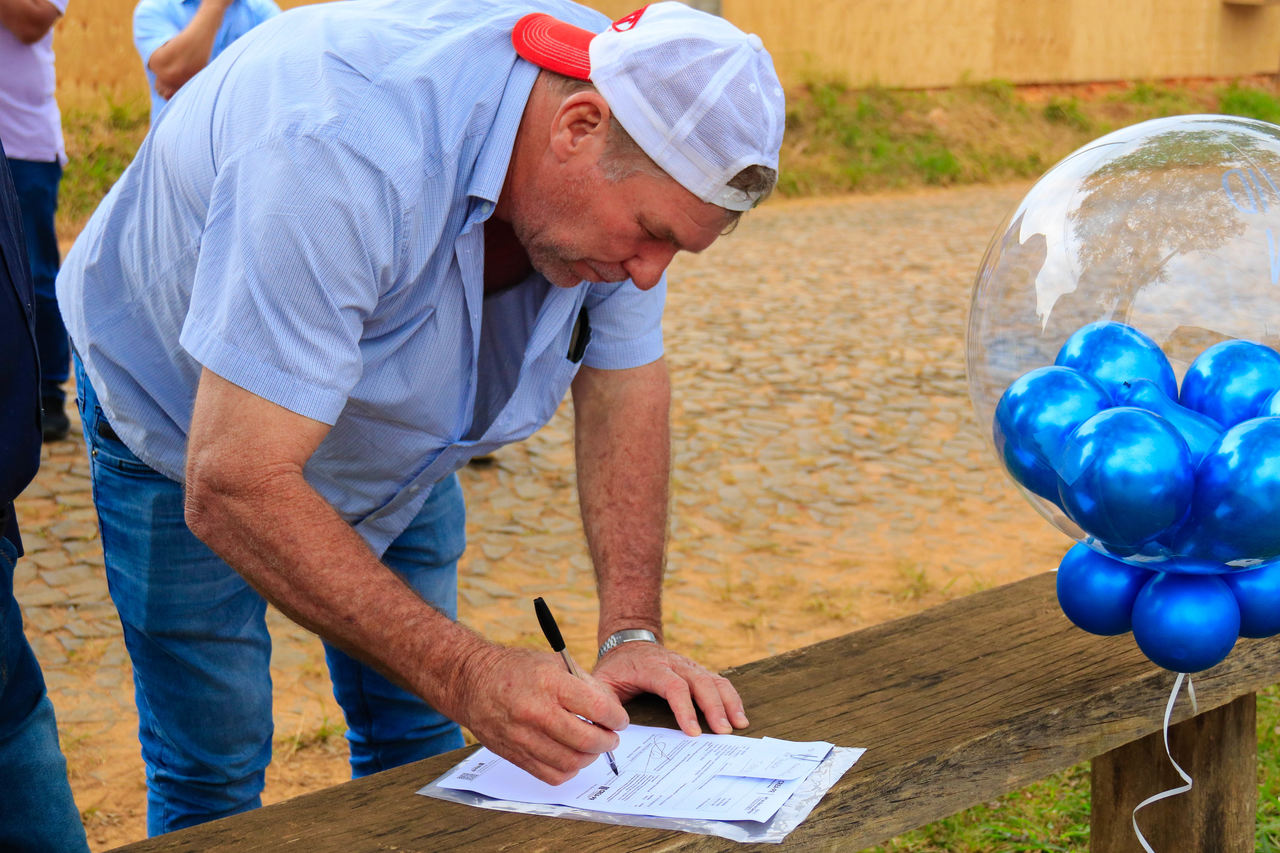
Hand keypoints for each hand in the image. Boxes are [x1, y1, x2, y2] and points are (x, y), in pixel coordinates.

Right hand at [452, 646, 629, 784]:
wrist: (473, 682)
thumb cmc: (517, 670)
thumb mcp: (554, 663)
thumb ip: (586, 685)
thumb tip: (612, 710)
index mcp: (549, 683)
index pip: (596, 707)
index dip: (616, 718)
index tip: (619, 720)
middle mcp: (536, 712)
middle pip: (586, 740)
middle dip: (607, 741)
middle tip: (611, 737)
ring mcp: (523, 736)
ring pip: (571, 762)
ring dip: (590, 757)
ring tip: (592, 747)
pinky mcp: (514, 755)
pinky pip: (551, 775)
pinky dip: (568, 769)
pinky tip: (571, 757)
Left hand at [593, 642, 747, 735]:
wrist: (628, 642)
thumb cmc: (616, 669)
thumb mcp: (602, 683)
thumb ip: (604, 704)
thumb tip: (609, 729)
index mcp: (651, 667)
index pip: (673, 686)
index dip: (685, 709)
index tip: (693, 733)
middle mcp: (675, 663)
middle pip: (700, 682)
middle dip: (714, 708)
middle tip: (724, 732)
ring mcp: (689, 666)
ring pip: (714, 680)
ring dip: (729, 702)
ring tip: (740, 724)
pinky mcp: (697, 671)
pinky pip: (718, 681)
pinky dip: (731, 697)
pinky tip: (739, 715)